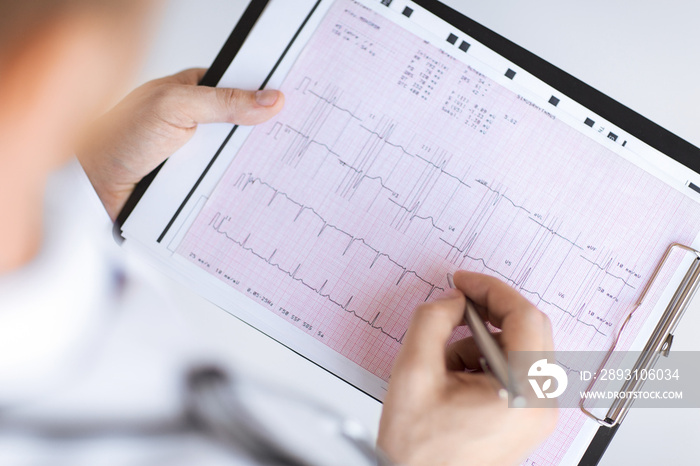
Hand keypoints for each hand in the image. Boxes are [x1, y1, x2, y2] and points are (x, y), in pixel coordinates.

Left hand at [77, 68, 284, 219]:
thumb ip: (222, 101)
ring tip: (278, 172)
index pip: (243, 88)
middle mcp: (200, 121)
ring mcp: (199, 152)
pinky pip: (225, 184)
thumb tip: (269, 99)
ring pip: (238, 159)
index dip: (268, 96)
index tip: (295, 105)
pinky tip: (250, 192)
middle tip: (292, 143)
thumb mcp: (175, 107)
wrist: (94, 186)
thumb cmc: (118, 136)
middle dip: (264, 137)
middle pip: (246, 127)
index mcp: (196, 91)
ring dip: (250, 167)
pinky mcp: (196, 181)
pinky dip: (235, 189)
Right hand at [378, 271, 557, 465]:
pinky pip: (515, 371)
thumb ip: (432, 321)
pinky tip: (454, 379)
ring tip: (445, 363)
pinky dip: (485, 361)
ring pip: (520, 349)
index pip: (524, 317)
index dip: (491, 289)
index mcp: (523, 392)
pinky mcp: (526, 419)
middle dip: (488, 313)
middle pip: (529, 330)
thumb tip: (453, 300)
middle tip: (455, 307)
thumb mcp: (413, 372)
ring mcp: (536, 414)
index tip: (463, 282)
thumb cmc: (418, 451)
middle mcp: (541, 405)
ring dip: (482, 341)